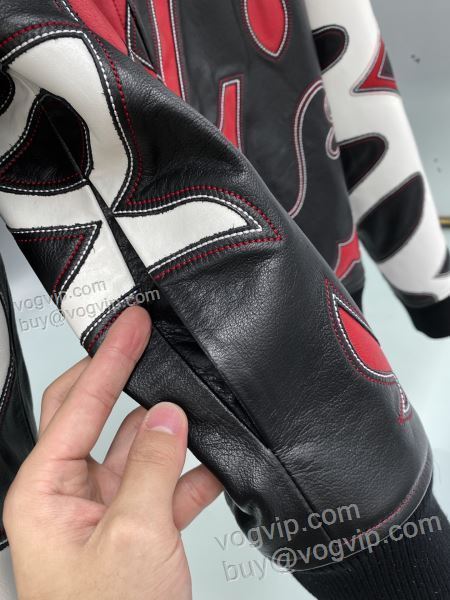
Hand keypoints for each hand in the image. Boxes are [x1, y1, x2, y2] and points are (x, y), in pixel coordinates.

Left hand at [4, 307, 222, 599]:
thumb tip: (167, 416)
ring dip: (168, 431)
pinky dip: (189, 473)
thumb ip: (150, 466)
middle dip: (127, 381)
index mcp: (46, 490)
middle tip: (150, 342)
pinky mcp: (135, 527)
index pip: (77, 403)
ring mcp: (104, 509)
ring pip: (137, 448)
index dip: (109, 359)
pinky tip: (214, 463)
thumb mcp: (132, 536)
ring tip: (195, 407)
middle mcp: (69, 493)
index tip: (129, 326)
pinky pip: (163, 484)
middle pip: (98, 416)